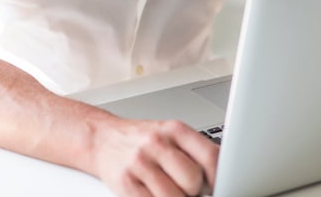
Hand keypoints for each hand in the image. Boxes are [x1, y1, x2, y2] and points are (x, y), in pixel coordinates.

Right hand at [94, 117, 218, 196]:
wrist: (101, 138)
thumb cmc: (141, 139)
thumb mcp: (170, 135)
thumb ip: (194, 151)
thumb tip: (218, 176)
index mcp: (174, 129)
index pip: (210, 156)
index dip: (219, 177)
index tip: (217, 185)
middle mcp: (157, 143)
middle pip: (193, 179)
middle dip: (194, 190)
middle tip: (187, 188)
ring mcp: (139, 162)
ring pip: (173, 196)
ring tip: (171, 191)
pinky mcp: (125, 182)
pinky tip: (156, 194)